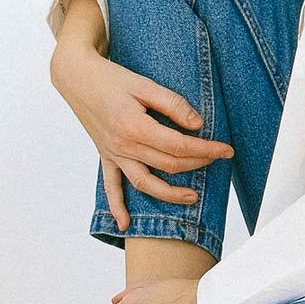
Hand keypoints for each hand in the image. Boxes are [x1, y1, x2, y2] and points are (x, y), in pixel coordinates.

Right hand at [50, 45, 234, 231]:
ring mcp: (113, 154)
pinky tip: (125, 225)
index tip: (226, 150)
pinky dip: (117, 206)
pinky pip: (111, 186)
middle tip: (217, 159)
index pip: (179, 146)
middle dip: (197, 164)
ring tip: (192, 198)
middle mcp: (124, 146)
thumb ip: (173, 104)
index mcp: (135, 128)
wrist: (78, 78)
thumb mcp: (145, 85)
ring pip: (145, 183)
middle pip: (168, 164)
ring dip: (169, 193)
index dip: (206, 149)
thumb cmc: (112, 78)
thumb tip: (197, 124)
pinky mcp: (105, 156)